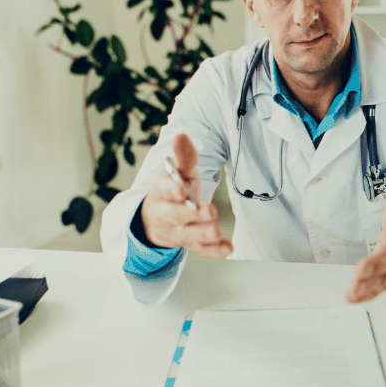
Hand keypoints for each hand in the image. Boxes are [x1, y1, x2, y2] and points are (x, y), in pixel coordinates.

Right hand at [139, 133, 231, 256]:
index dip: (171, 189)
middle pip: (175, 216)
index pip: (162, 190)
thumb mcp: (178, 172)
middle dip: (191, 214)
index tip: (180, 189)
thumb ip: (183, 156)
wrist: (158, 219)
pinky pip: (201, 249)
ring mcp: (178, 231)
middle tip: (207, 210)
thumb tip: (181, 136)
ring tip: (216, 230)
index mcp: (160, 191)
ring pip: (188, 235)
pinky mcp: (190, 244)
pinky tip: (226, 248)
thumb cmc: (173, 190)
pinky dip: (214, 251)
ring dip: (203, 234)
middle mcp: (166, 213)